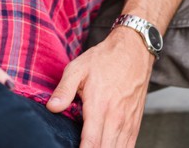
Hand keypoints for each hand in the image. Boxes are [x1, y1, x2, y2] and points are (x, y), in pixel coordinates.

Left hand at [47, 26, 153, 147]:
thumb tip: (52, 107)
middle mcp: (116, 117)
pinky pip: (129, 145)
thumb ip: (64, 89)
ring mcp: (128, 121)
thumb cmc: (105, 58)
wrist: (134, 49)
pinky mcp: (136, 121)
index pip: (90, 143)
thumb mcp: (78, 68)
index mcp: (99, 105)